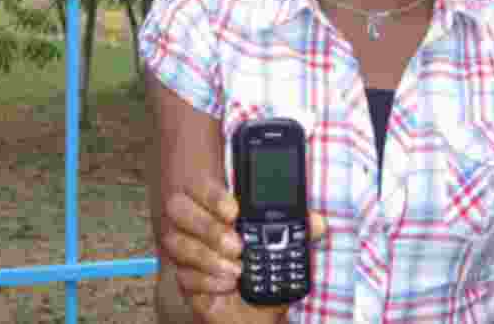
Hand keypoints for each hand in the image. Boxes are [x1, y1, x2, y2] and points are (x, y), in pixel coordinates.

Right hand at [159, 178, 326, 323]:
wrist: (258, 308)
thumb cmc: (267, 267)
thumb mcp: (286, 246)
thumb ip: (298, 228)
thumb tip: (317, 222)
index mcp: (216, 204)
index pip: (199, 185)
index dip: (211, 194)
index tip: (234, 210)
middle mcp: (195, 223)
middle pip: (177, 208)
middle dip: (207, 226)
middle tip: (236, 244)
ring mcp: (185, 250)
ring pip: (176, 243)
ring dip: (208, 256)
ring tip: (237, 269)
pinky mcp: (184, 279)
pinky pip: (183, 275)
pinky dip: (207, 280)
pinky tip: (227, 285)